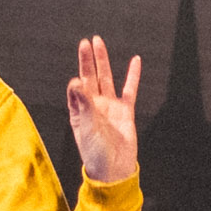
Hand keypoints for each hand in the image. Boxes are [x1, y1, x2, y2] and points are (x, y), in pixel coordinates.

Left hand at [69, 35, 142, 184]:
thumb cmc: (95, 153)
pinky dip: (132, 75)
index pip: (76, 88)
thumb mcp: (86, 128)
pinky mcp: (125, 111)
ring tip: (99, 43)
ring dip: (103, 61)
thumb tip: (75, 81)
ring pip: (106, 78)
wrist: (115, 169)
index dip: (77, 81)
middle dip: (87, 59)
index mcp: (79, 110)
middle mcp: (93, 105)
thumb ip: (82, 104)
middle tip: (86, 41)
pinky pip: (129, 89)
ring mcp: (110, 106)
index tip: (80, 80)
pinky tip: (135, 61)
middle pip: (90, 76)